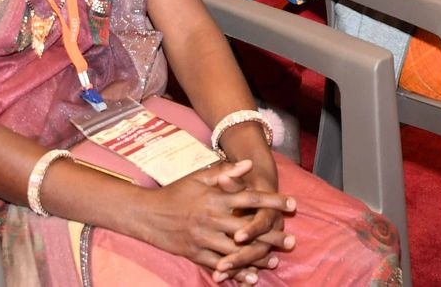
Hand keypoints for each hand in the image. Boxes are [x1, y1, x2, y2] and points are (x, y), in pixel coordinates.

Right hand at [131, 159, 295, 282]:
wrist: (147, 214)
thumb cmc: (176, 192)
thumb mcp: (199, 177)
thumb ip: (225, 172)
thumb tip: (248, 164)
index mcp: (215, 199)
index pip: (251, 199)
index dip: (273, 201)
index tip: (293, 204)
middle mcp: (211, 219)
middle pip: (248, 229)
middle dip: (272, 235)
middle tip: (292, 240)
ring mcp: (203, 239)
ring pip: (236, 252)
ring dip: (257, 258)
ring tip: (275, 260)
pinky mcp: (195, 254)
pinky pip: (219, 265)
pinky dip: (236, 272)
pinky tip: (250, 277)